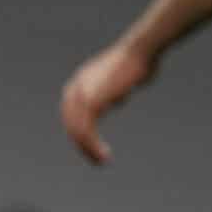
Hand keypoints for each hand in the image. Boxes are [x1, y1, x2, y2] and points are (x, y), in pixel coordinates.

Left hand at [59, 42, 152, 165]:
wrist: (141, 51)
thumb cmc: (138, 62)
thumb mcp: (121, 80)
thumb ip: (113, 92)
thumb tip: (116, 101)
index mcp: (79, 83)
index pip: (72, 114)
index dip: (79, 131)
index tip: (90, 144)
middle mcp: (75, 89)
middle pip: (71, 125)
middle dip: (81, 144)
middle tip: (95, 158)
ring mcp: (81, 96)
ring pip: (77, 132)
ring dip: (88, 149)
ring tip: (100, 161)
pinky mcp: (91, 103)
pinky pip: (86, 132)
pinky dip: (93, 146)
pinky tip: (104, 156)